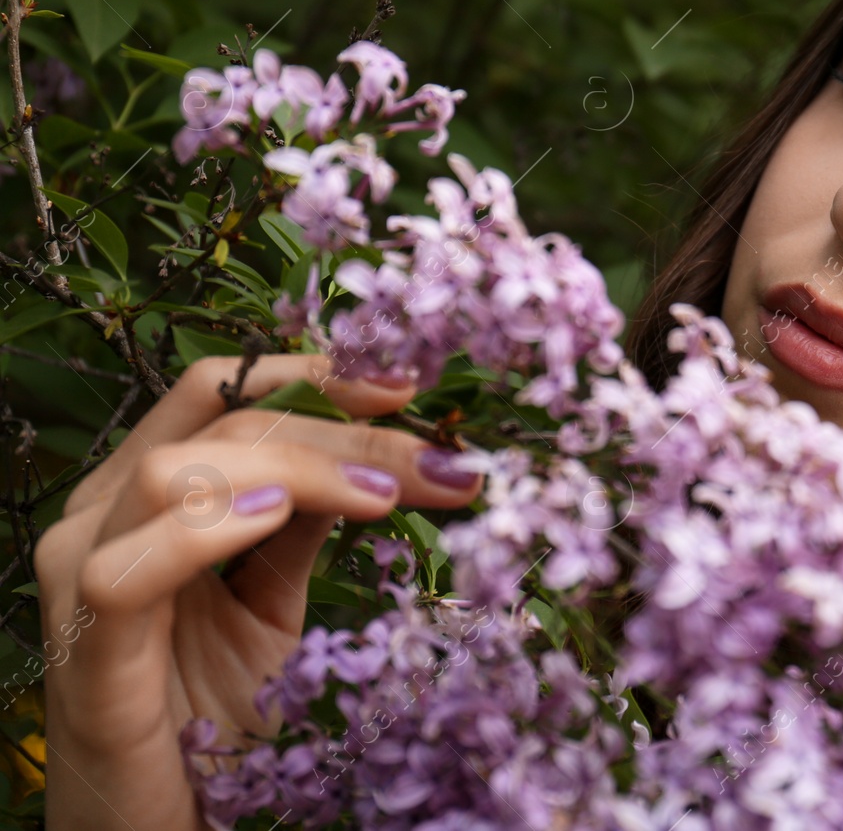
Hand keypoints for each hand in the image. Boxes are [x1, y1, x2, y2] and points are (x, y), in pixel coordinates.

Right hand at [35, 353, 481, 830]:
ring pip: (180, 470)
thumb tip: (380, 452)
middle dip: (344, 430)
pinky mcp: (87, 649)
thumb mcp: (271, 604)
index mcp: (148, 493)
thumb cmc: (208, 722)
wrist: (160, 828)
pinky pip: (126, 568)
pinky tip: (273, 514)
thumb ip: (301, 522)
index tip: (410, 385)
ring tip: (382, 495)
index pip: (221, 390)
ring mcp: (83, 577)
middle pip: (223, 421)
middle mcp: (104, 516)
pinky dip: (202, 530)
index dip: (314, 376)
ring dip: (296, 467)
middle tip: (440, 461)